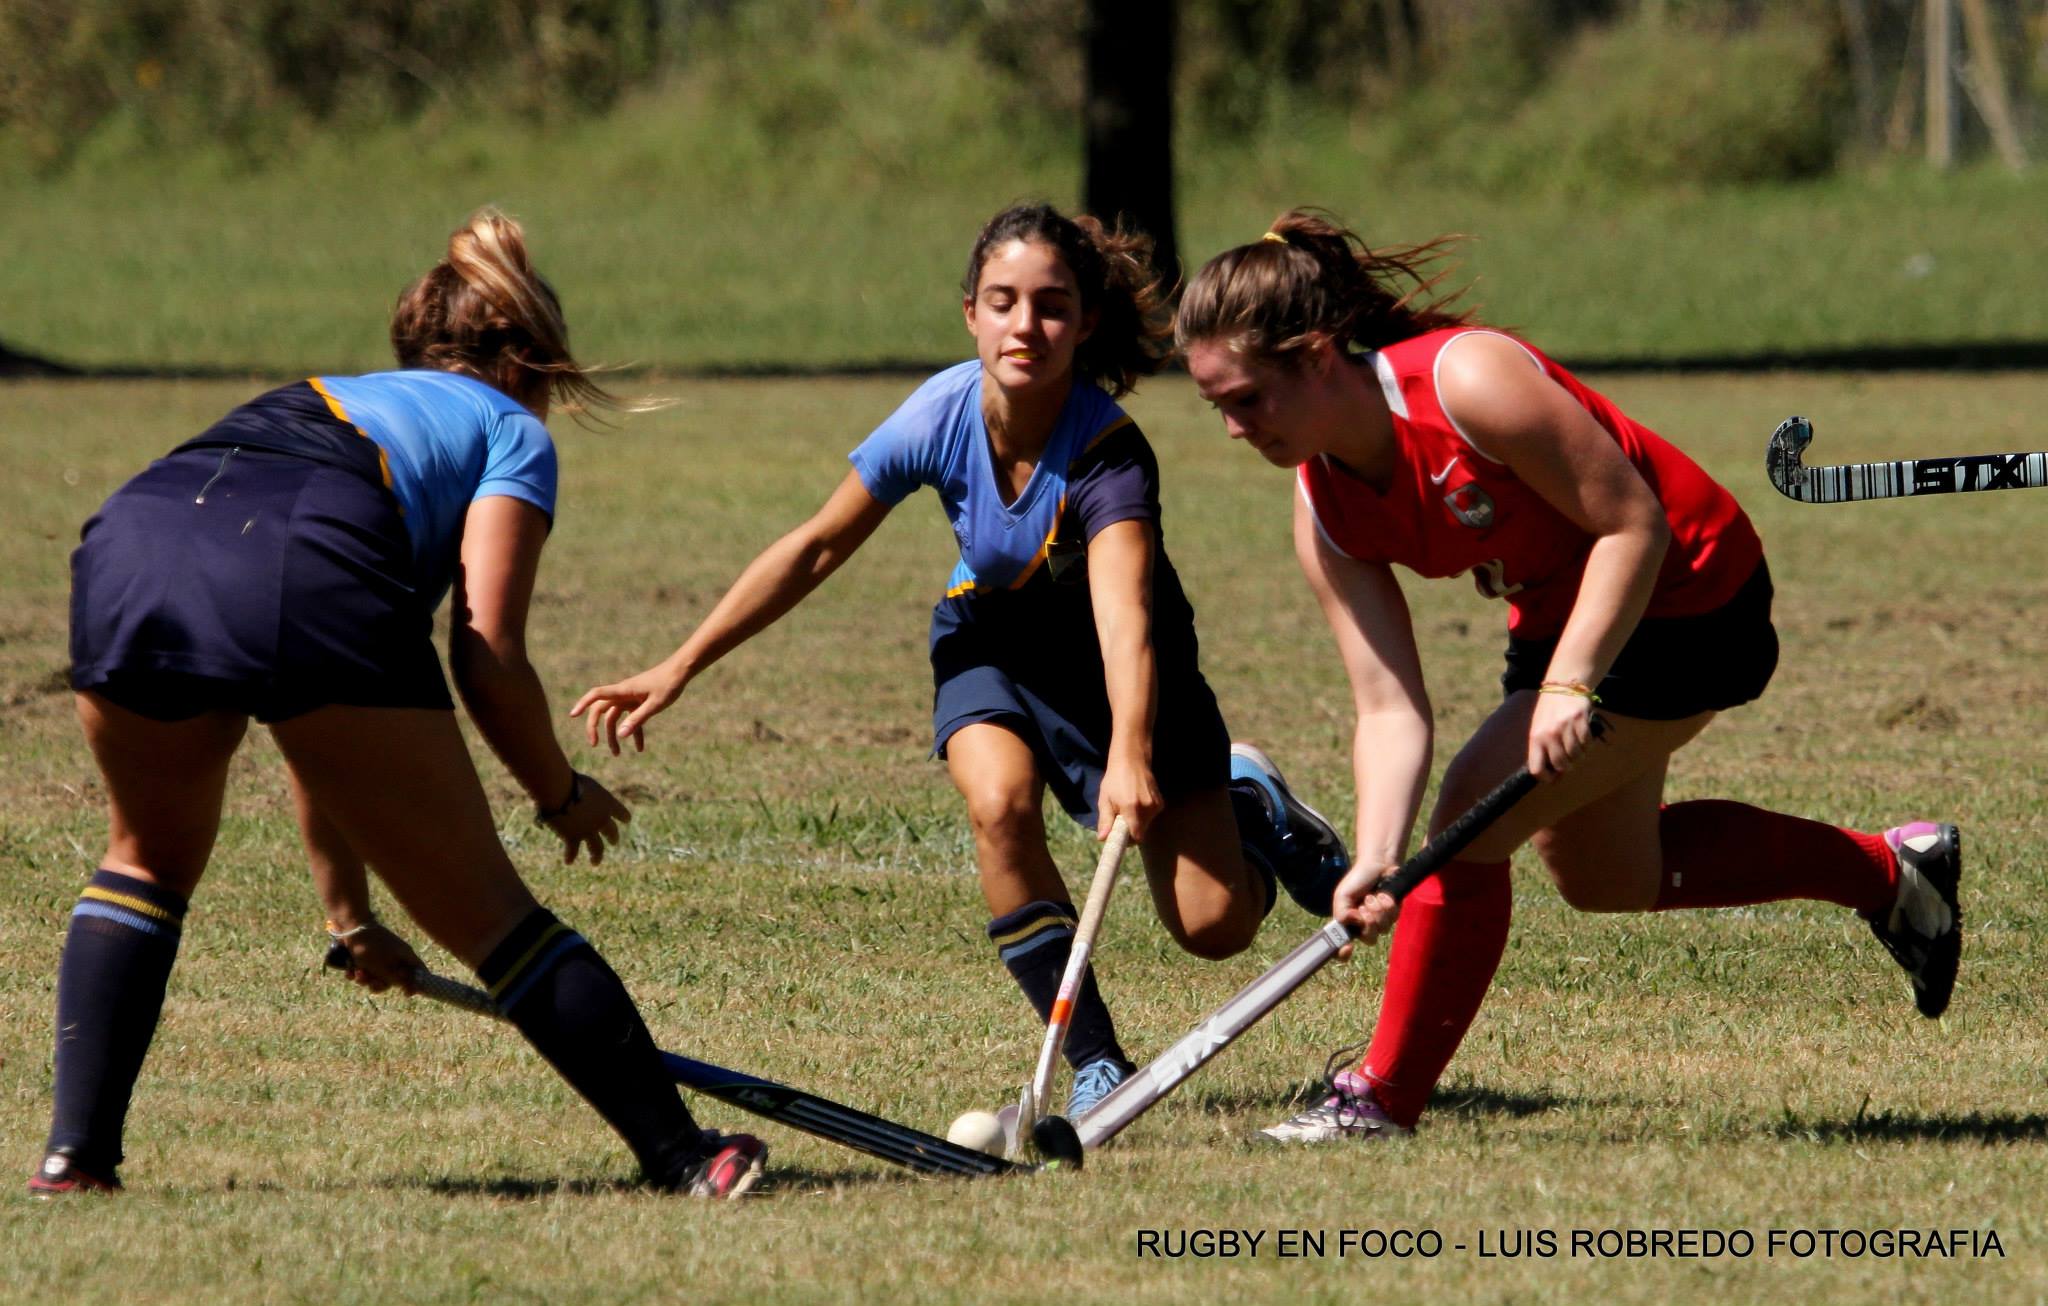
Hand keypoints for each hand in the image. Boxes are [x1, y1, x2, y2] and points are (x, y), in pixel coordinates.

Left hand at [335, 923, 424, 994]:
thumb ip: (396, 980)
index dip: (416, 983)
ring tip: (357, 973)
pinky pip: (365, 970)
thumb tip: (408, 988)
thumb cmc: (370, 948)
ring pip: (376, 976)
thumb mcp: (383, 968)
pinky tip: (350, 970)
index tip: (407, 994)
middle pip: (393, 978)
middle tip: (371, 982)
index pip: (418, 970)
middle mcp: (395, 955)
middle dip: (379, 983)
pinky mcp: (366, 955)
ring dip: (365, 979)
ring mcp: (380, 955)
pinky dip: (357, 972)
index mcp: (404, 955)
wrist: (350, 928)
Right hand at [539, 773, 631, 864]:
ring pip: (597, 848)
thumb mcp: (583, 783)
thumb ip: (585, 794)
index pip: (621, 813)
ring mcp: (588, 831)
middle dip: (613, 837)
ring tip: (595, 861)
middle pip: (611, 832)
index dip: (623, 816)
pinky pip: (572, 850)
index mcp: (608, 803)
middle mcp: (602, 819)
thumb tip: (575, 797)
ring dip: (596, 856)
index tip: (626, 820)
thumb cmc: (568, 780)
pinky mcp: (572, 837)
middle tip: (614, 841)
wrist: (559, 790)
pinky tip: (568, 861)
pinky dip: (570, 856)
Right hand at [570, 661, 687, 754]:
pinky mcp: (639, 702)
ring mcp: (630, 698)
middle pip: (601, 710)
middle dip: (595, 728)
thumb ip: (637, 719)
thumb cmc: (668, 685)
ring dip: (615, 735)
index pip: (597, 695)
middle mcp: (623, 694)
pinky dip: (634, 732)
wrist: (681, 672)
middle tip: (594, 744)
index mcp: (623, 690)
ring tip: (618, 754)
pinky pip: (631, 719)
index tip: (573, 715)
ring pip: (615, 718)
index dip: (583, 703)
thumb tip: (619, 735)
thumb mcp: (654, 705)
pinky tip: (640, 748)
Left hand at [1096, 754, 1162, 841]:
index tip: (1120, 837)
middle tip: (1121, 819)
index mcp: (1131, 808)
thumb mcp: (1105, 799)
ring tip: (1128, 807)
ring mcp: (1156, 805)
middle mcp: (1147, 808)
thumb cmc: (1114, 780)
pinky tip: (1137, 802)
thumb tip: (1102, 838)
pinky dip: (1144, 815)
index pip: (1136, 837)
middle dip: (1131, 830)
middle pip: (1141, 832)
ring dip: (1137, 822)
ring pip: (1146, 824)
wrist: (1131, 761)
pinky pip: (1151, 816)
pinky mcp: (1161, 803)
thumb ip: (1105, 820)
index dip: (1128, 840)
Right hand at [1332, 861, 1401, 957]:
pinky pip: (1392, 918)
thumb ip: (1341, 914)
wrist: (1377, 866)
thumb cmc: (1357, 880)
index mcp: (1348, 925)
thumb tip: (1356, 922)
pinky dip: (1387, 904)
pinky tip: (1383, 895)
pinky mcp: (1393, 915)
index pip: (1342, 948)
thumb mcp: (1341, 896)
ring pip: (1382, 929)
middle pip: (1369, 939)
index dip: (1343, 954)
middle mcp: (1363, 927)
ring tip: (1373, 895)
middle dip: (1367, 920)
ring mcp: (1380, 922)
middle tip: (1363, 905)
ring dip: (1377, 909)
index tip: (1347, 948)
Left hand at [1527, 688, 1597, 779]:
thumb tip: (1556, 774)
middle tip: (1569, 761)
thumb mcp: (1538, 729)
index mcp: (1535, 738)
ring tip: (1577, 748)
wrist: (1562, 686)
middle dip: (1567, 767)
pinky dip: (1588, 745)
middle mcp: (1548, 734)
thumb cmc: (1549, 712)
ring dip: (1579, 756)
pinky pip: (1587, 743)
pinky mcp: (1580, 720)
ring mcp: (1564, 727)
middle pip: (1560, 765)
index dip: (1546, 778)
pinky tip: (1584, 739)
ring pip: (1576, 756)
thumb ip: (1544, 749)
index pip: (1537, 769)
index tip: (1554, 777)